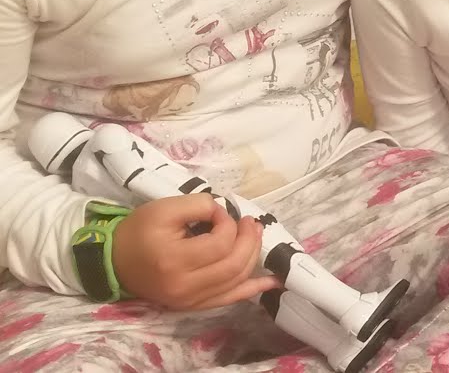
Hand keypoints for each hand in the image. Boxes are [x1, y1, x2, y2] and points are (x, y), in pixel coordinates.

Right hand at [112, 194, 276, 309]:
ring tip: (255, 235)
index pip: (219, 243)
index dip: (228, 224)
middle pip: (233, 265)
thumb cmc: (138, 231)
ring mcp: (189, 300)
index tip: (219, 212)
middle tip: (250, 222)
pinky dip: (251, 288)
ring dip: (252, 257)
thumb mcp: (164, 208)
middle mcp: (183, 286)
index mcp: (173, 260)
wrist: (114, 261)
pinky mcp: (192, 306)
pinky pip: (228, 299)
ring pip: (235, 281)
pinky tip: (271, 281)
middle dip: (249, 240)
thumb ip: (199, 204)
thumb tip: (225, 212)